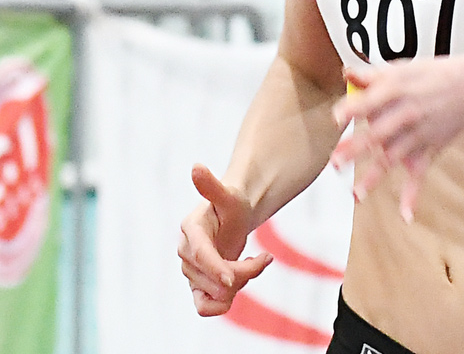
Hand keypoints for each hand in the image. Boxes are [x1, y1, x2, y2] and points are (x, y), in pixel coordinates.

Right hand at [177, 165, 272, 315]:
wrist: (232, 217)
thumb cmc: (231, 203)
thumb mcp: (228, 194)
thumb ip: (212, 186)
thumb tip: (195, 166)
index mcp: (191, 230)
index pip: (201, 256)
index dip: (216, 269)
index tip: (233, 280)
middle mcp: (186, 253)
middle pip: (213, 278)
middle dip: (244, 272)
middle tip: (265, 258)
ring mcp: (190, 271)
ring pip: (215, 294)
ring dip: (242, 282)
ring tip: (255, 262)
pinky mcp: (197, 285)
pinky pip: (204, 308)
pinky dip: (223, 305)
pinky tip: (241, 284)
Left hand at [331, 56, 463, 221]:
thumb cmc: (437, 75)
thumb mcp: (405, 68)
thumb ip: (373, 74)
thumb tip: (347, 73)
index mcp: (397, 90)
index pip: (371, 101)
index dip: (353, 109)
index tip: (336, 119)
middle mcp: (406, 114)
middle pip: (377, 134)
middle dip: (356, 149)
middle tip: (336, 163)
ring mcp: (418, 135)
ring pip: (392, 158)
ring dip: (374, 177)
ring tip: (356, 194)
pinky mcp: (429, 150)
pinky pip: (420, 176)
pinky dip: (413, 196)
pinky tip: (406, 216)